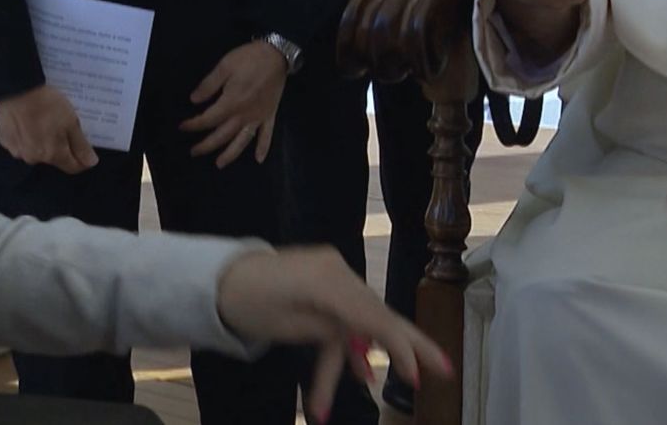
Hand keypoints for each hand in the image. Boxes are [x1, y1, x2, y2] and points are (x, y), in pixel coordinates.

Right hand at [0, 86, 98, 173]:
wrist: (17, 89)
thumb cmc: (47, 105)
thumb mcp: (71, 122)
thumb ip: (81, 146)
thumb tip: (91, 163)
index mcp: (53, 154)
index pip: (73, 167)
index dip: (82, 160)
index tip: (85, 149)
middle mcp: (34, 158)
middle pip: (54, 159)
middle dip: (61, 147)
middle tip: (62, 126)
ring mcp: (17, 151)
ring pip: (36, 152)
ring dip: (42, 142)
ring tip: (43, 122)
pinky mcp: (5, 141)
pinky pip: (21, 144)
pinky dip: (26, 137)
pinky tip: (27, 121)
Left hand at [180, 41, 287, 167]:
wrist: (277, 54)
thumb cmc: (249, 58)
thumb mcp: (224, 65)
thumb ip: (209, 84)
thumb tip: (194, 100)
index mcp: (231, 102)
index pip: (208, 119)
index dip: (194, 125)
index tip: (182, 127)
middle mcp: (244, 115)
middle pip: (222, 135)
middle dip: (206, 145)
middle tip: (194, 152)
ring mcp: (258, 117)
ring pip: (242, 141)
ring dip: (230, 154)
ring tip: (219, 164)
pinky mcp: (270, 115)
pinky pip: (267, 135)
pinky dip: (264, 148)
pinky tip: (259, 159)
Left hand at [217, 247, 451, 423]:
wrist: (220, 279)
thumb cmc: (247, 303)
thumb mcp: (286, 324)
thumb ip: (327, 331)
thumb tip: (360, 344)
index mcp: (329, 282)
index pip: (374, 317)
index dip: (400, 347)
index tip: (418, 375)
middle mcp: (338, 272)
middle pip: (379, 314)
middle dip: (410, 345)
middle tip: (446, 368)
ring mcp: (333, 276)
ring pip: (357, 325)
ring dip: (354, 362)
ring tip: (362, 394)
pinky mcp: (325, 284)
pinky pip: (342, 319)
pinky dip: (342, 349)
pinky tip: (355, 375)